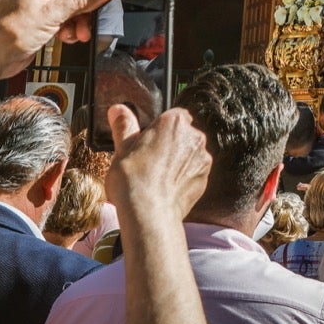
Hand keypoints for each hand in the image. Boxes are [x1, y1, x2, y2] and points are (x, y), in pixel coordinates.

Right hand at [106, 105, 211, 226]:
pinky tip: (166, 188)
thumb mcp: (122, 149)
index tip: (147, 141)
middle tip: (148, 160)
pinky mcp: (205, 178)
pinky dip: (183, 177)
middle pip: (182, 135)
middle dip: (169, 144)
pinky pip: (194, 172)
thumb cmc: (133, 179)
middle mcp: (194, 136)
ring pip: (189, 154)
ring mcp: (202, 158)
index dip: (159, 128)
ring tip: (156, 177)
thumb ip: (124, 126)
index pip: (172, 116)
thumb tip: (119, 110)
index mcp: (174, 121)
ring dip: (178, 161)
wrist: (149, 213)